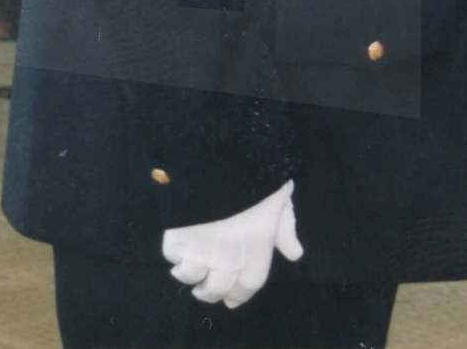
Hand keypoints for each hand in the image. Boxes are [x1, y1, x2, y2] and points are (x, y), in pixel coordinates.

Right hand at [160, 180, 303, 307]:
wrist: (225, 165)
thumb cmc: (259, 184)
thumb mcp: (280, 203)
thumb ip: (285, 231)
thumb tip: (295, 255)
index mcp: (255, 254)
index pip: (246, 288)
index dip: (237, 295)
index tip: (229, 300)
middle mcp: (227, 262)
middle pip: (214, 290)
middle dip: (208, 291)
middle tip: (202, 288)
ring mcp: (200, 254)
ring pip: (188, 275)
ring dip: (187, 270)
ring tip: (186, 263)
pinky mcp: (176, 242)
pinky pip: (171, 255)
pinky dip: (173, 250)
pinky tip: (176, 242)